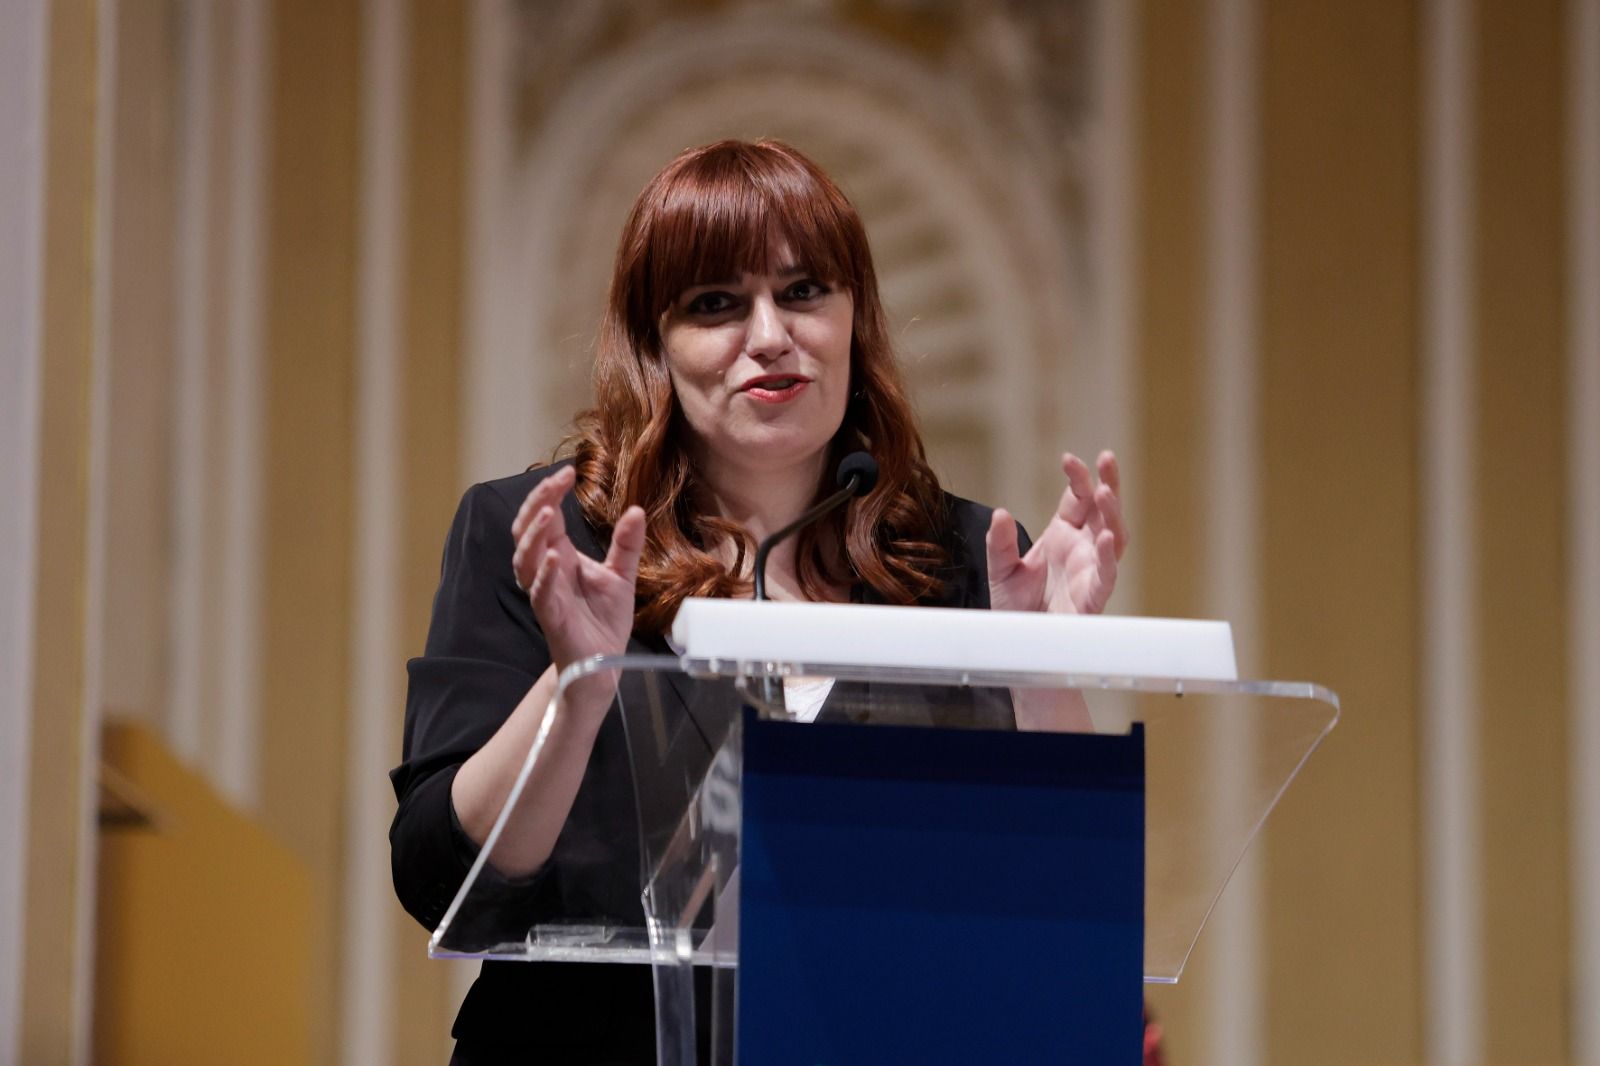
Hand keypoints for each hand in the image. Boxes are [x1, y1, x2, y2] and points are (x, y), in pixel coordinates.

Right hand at [511, 466, 645, 673]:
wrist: (604, 663)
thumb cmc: (604, 619)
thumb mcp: (622, 575)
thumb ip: (626, 544)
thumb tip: (637, 510)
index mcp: (560, 555)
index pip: (545, 516)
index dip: (551, 493)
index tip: (568, 471)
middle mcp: (546, 570)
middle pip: (526, 530)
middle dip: (537, 502)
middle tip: (556, 481)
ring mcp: (545, 592)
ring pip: (524, 559)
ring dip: (533, 536)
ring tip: (548, 514)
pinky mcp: (551, 616)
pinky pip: (539, 593)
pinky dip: (543, 575)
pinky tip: (553, 558)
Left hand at [986, 450, 1127, 615]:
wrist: (1017, 643)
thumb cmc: (1016, 607)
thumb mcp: (1000, 569)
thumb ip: (999, 543)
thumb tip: (1000, 514)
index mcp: (1063, 535)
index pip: (1077, 498)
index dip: (1077, 478)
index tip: (1068, 459)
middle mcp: (1081, 548)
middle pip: (1103, 510)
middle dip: (1108, 483)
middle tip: (1107, 458)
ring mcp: (1090, 570)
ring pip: (1112, 537)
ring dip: (1112, 514)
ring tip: (1106, 492)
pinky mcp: (1092, 597)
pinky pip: (1106, 575)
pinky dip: (1107, 557)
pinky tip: (1104, 537)